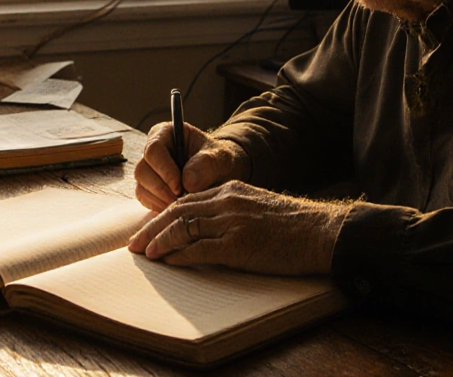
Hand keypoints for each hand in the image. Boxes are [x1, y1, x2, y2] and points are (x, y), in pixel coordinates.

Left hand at [127, 181, 351, 275]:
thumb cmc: (292, 225)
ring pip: (182, 228)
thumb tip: (205, 228)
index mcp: (230, 189)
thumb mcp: (256, 206)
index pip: (185, 199)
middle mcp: (227, 201)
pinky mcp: (238, 245)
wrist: (318, 232)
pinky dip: (179, 256)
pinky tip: (168, 262)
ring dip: (159, 242)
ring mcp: (231, 222)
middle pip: (177, 211)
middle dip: (151, 228)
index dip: (162, 215)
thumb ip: (230, 210)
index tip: (149, 228)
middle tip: (134, 243)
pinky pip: (198, 249)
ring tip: (144, 254)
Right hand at [134, 122, 248, 210]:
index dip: (165, 170)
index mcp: (166, 134)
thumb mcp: (220, 157)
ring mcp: (149, 170)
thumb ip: (206, 164)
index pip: (154, 150)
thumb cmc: (217, 160)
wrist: (219, 174)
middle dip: (161, 188)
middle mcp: (152, 151)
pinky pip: (144, 198)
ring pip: (141, 186)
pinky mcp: (149, 188)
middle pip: (142, 170)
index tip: (180, 187)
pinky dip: (158, 206)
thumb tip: (188, 182)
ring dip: (159, 199)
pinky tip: (175, 208)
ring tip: (180, 205)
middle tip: (180, 200)